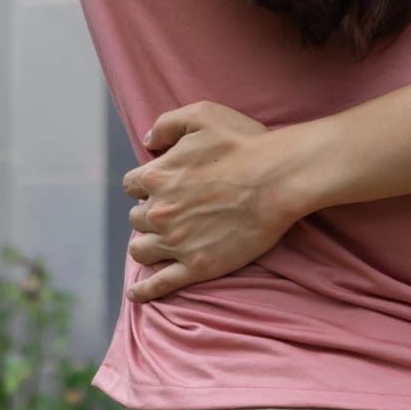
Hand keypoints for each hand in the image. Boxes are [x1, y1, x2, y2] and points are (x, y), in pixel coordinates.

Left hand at [118, 103, 294, 302]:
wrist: (278, 180)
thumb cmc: (244, 143)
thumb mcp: (202, 114)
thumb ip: (167, 124)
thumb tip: (147, 141)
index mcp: (157, 176)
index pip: (132, 184)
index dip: (146, 184)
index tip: (160, 185)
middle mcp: (159, 211)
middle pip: (136, 217)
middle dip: (149, 213)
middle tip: (170, 211)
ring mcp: (177, 242)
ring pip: (141, 249)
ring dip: (146, 244)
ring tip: (157, 243)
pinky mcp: (197, 267)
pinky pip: (160, 283)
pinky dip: (144, 290)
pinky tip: (136, 294)